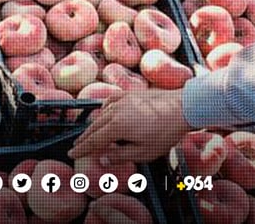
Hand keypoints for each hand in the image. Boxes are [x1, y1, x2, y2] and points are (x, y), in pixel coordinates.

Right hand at [68, 89, 191, 164]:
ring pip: (100, 114)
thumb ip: (120, 156)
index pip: (93, 140)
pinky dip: (103, 110)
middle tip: (75, 147)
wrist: (183, 106)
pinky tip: (104, 113)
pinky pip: (109, 102)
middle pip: (94, 127)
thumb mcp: (144, 152)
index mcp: (116, 126)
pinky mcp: (130, 94)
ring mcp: (122, 100)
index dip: (81, 149)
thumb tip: (101, 160)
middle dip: (84, 138)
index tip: (71, 154)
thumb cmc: (166, 132)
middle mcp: (115, 110)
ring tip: (87, 135)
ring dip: (92, 125)